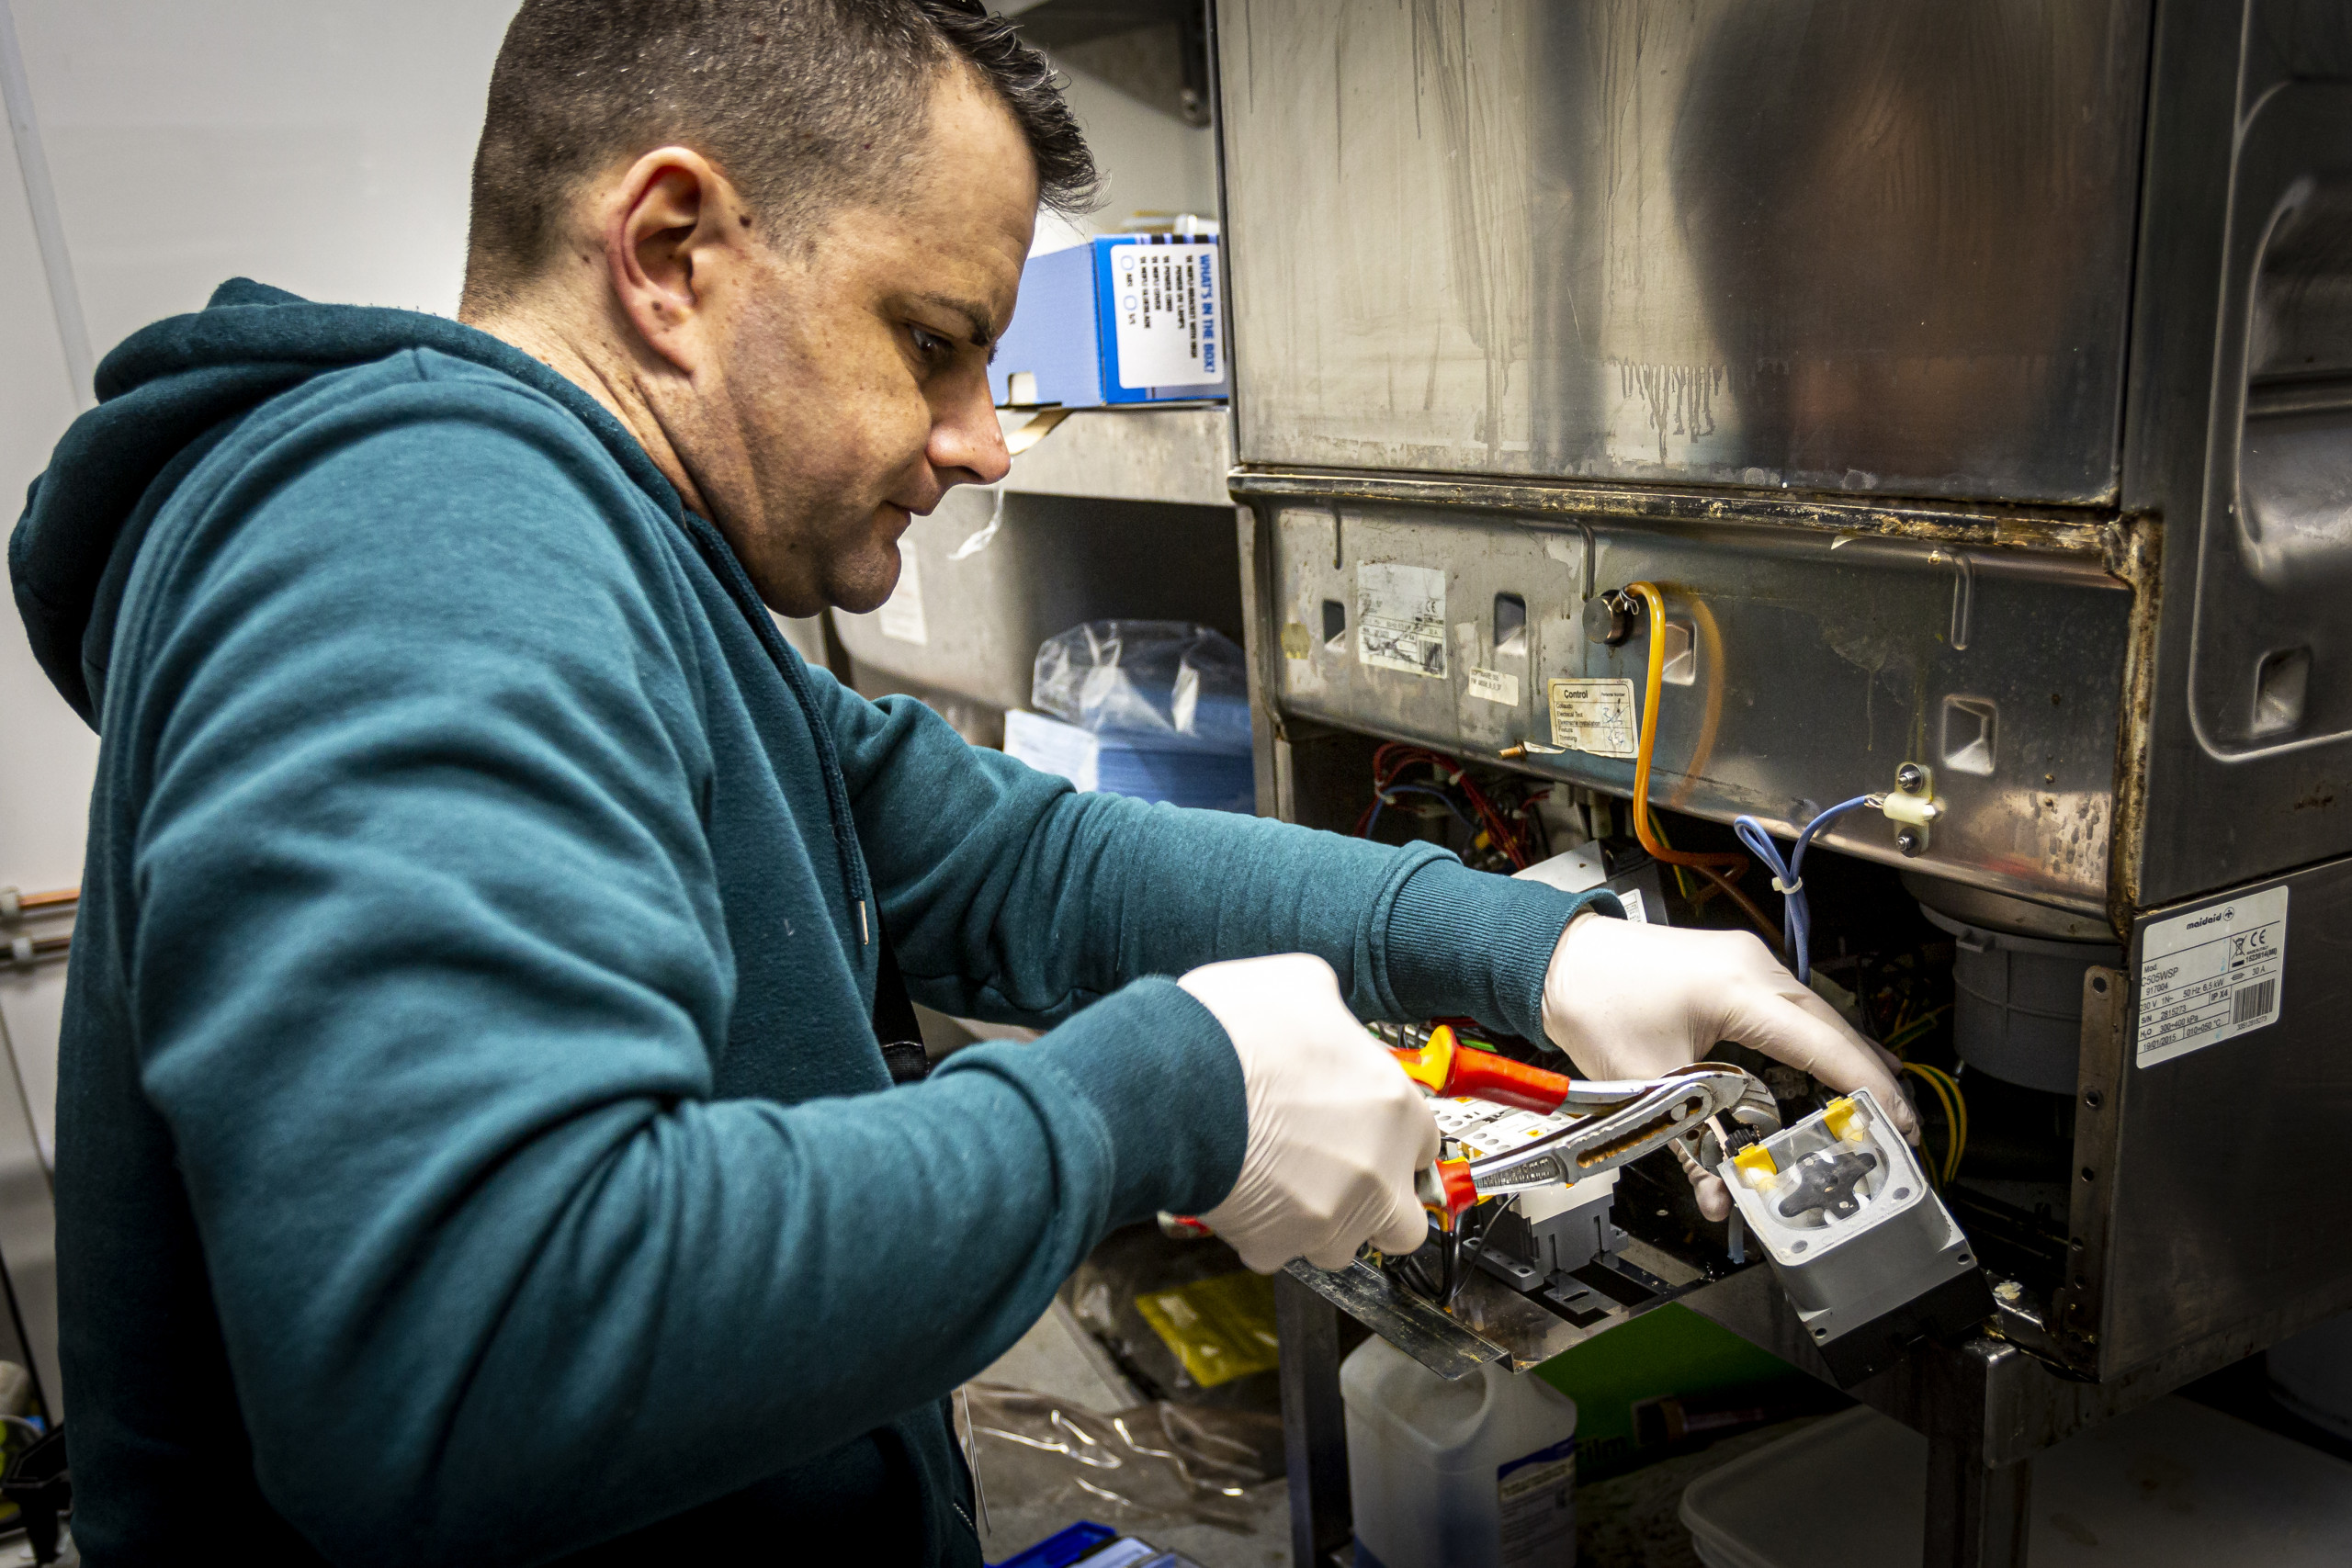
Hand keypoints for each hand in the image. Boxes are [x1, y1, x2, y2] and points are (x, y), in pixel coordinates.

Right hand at [1182, 954, 1439, 1271]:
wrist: (1170, 1083)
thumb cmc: (1232, 1032)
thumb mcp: (1301, 983)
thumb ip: (1333, 1013)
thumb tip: (1325, 1015)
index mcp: (1394, 1107)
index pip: (1425, 1146)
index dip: (1392, 1140)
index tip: (1369, 1137)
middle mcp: (1375, 1172)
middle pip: (1404, 1222)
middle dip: (1376, 1208)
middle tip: (1338, 1180)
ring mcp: (1330, 1216)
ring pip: (1341, 1247)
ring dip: (1319, 1224)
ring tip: (1281, 1186)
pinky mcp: (1278, 1245)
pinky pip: (1278, 1254)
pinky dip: (1262, 1233)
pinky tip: (1241, 1192)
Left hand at [1538, 911, 1916, 1220]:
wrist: (1556, 957)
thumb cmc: (1593, 1000)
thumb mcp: (1644, 1084)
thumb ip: (1689, 1146)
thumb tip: (1717, 1196)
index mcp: (1739, 989)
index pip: (1824, 1045)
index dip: (1867, 1088)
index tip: (1897, 1123)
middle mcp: (1753, 966)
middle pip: (1832, 1029)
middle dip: (1867, 1079)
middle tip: (1896, 1128)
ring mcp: (1747, 961)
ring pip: (1816, 1016)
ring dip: (1845, 1058)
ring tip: (1875, 1103)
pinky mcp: (1735, 966)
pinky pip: (1793, 1006)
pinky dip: (1817, 1039)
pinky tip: (1831, 1062)